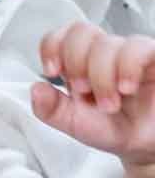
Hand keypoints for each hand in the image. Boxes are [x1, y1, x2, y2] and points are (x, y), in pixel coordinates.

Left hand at [32, 21, 154, 166]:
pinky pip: (140, 47)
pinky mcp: (154, 59)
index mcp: (80, 63)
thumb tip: (36, 90)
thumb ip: (50, 109)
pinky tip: (126, 88)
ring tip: (109, 103)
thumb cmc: (115, 129)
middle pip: (81, 31)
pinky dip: (128, 67)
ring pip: (108, 42)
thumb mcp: (75, 123)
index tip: (51, 70)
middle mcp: (104, 54)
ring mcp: (131, 54)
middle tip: (83, 91)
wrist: (147, 146)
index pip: (61, 35)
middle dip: (75, 62)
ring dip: (102, 75)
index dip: (52, 46)